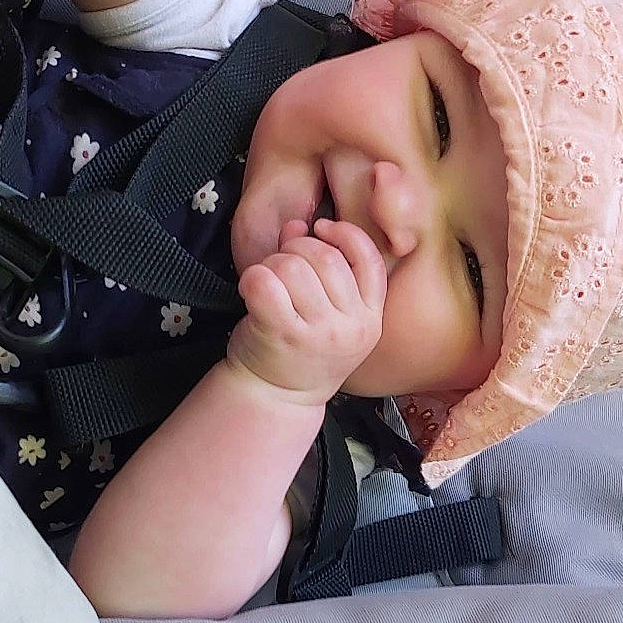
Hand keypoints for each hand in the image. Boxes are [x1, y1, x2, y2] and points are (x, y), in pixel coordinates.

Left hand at [228, 218, 385, 402]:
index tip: (320, 229)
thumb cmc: (301, 349)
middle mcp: (352, 327)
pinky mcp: (284, 336)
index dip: (345, 234)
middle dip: (296, 249)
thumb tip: (298, 224)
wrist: (276, 398)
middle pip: (325, 257)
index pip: (369, 259)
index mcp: (372, 318)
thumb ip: (320, 267)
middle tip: (282, 266)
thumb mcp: (327, 313)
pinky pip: (265, 283)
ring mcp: (319, 334)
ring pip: (293, 266)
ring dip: (272, 264)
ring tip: (267, 282)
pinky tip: (251, 289)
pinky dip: (252, 277)